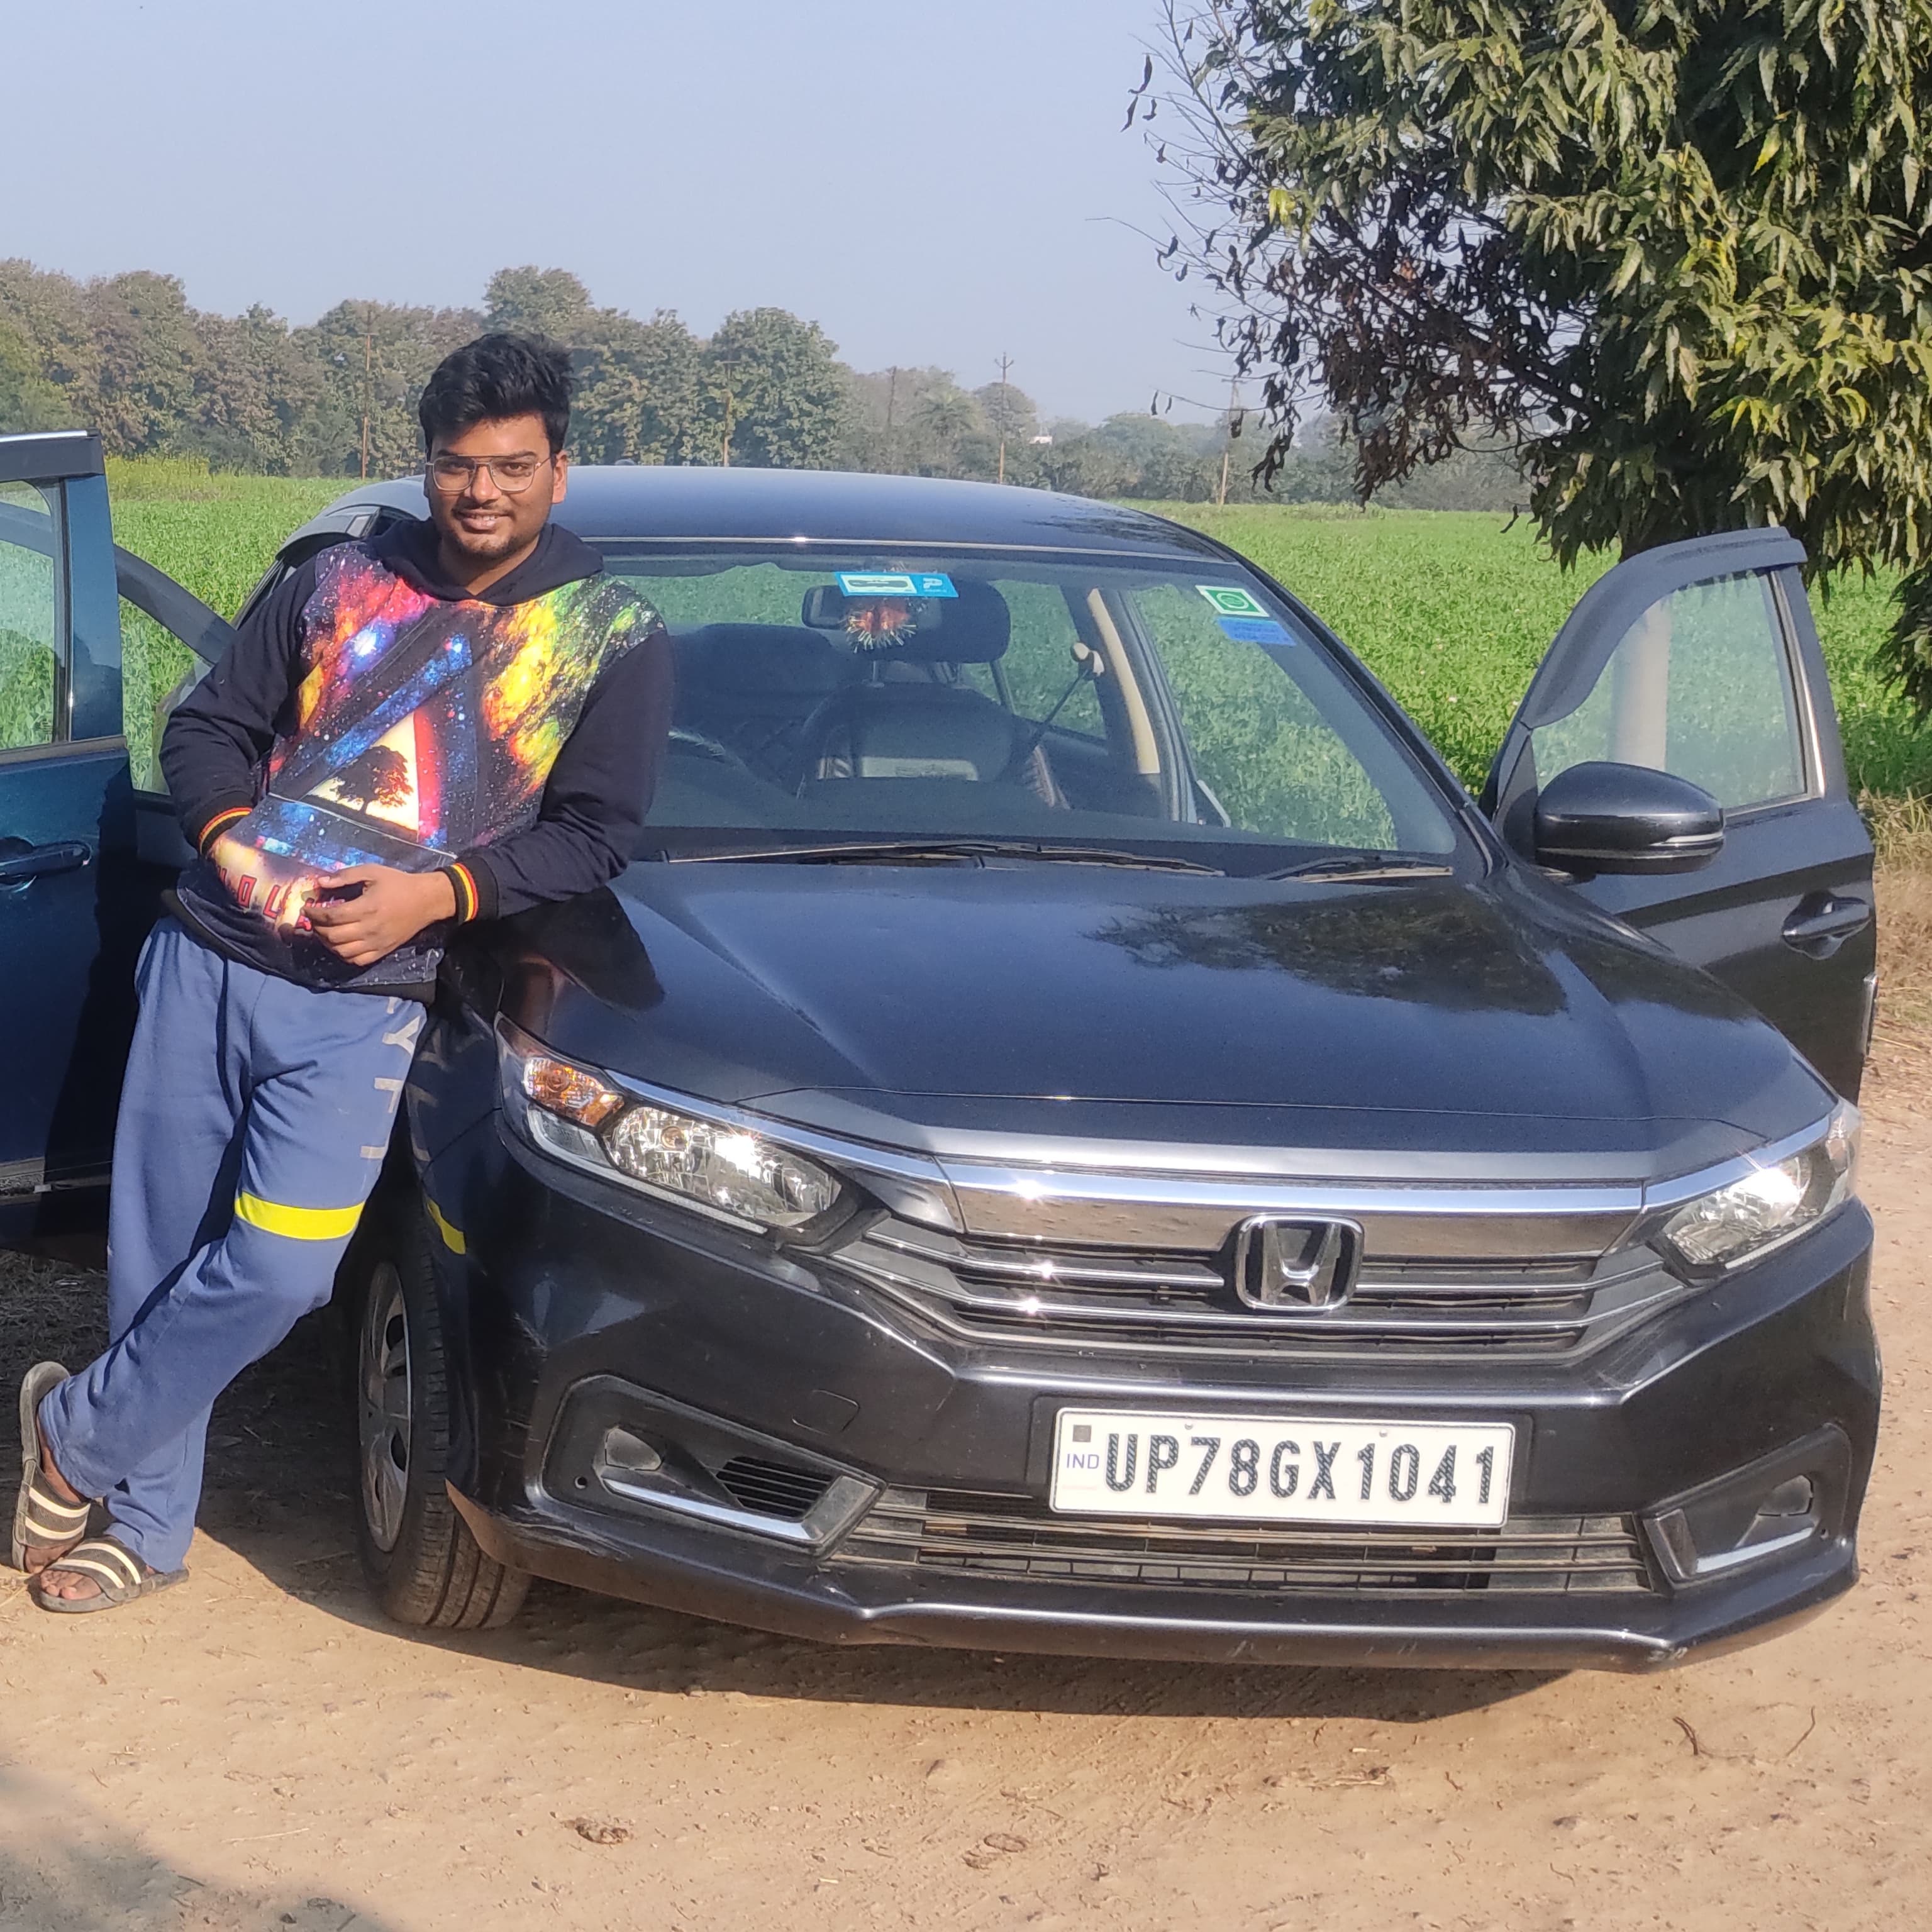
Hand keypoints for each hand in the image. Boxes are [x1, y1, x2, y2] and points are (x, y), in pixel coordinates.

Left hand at [305, 865, 457, 965]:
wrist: (426, 901)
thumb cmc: (398, 884)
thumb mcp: (372, 872)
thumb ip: (345, 876)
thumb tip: (321, 883)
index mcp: (366, 908)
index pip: (331, 916)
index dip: (314, 913)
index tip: (307, 908)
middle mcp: (369, 928)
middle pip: (333, 936)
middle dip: (317, 928)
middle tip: (313, 920)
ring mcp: (376, 943)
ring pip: (342, 951)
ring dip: (327, 943)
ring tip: (324, 932)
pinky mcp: (382, 950)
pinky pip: (357, 960)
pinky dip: (343, 955)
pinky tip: (340, 945)